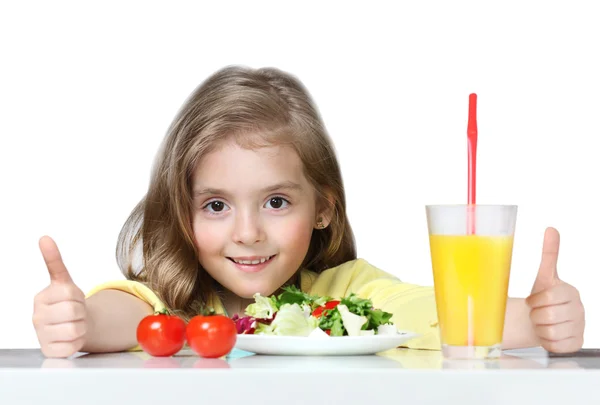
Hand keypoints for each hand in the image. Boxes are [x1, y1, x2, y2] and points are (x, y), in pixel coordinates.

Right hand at [32, 236, 87, 357]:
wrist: (73, 324)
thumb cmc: (68, 302)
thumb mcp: (64, 281)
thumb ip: (54, 261)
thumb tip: (44, 238)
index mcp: (41, 298)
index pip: (70, 294)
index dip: (79, 296)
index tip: (72, 297)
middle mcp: (37, 317)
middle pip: (74, 311)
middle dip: (82, 311)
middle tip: (76, 312)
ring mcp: (41, 335)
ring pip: (76, 329)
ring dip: (82, 327)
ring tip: (74, 323)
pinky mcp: (49, 351)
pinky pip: (73, 346)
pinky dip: (77, 342)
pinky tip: (70, 337)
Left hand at [526, 227, 584, 352]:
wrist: (539, 320)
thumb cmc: (541, 297)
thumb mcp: (544, 276)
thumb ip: (549, 254)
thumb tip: (551, 229)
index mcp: (571, 292)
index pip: (548, 298)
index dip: (534, 301)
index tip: (533, 301)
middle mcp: (580, 309)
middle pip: (548, 315)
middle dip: (535, 315)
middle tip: (536, 313)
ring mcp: (581, 327)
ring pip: (549, 331)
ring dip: (539, 328)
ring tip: (541, 322)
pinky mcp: (577, 344)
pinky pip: (554, 345)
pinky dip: (545, 341)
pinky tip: (547, 333)